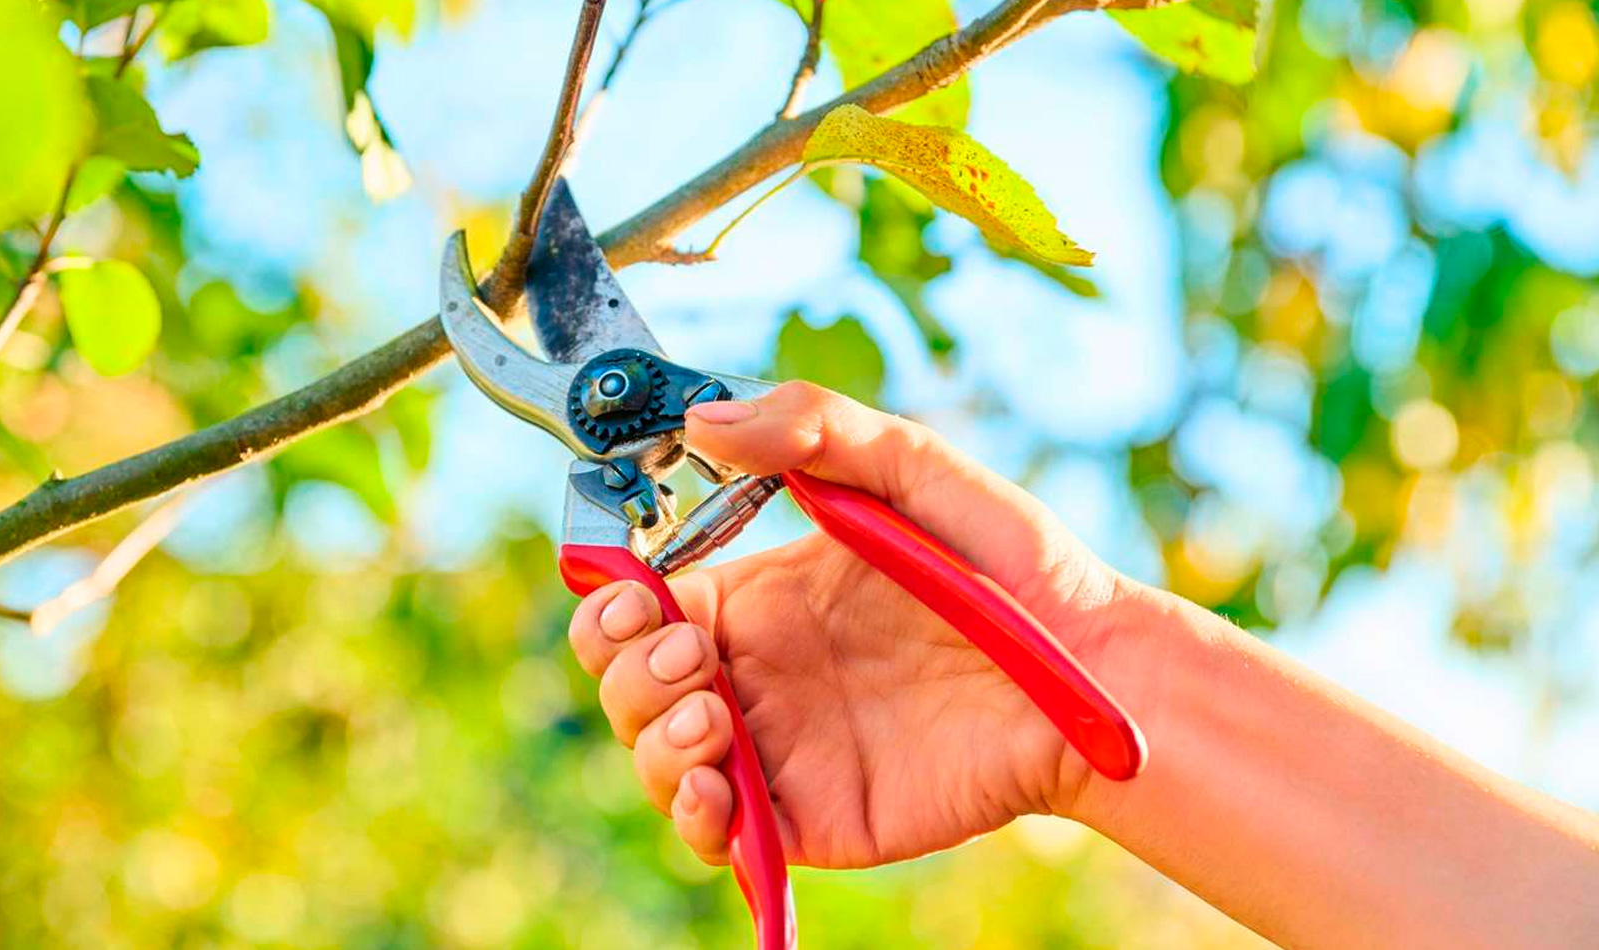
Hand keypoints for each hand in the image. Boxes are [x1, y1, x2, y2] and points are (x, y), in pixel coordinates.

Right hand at [567, 382, 1160, 868]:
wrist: (1092, 669)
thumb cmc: (1013, 566)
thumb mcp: (914, 467)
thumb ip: (814, 429)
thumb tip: (703, 418)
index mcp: (760, 597)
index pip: (638, 604)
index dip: (610, 601)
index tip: (630, 592)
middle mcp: (755, 674)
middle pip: (627, 682)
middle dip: (625, 668)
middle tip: (695, 653)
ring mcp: (778, 750)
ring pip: (655, 759)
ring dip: (652, 735)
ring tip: (711, 714)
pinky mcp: (811, 817)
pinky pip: (718, 833)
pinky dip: (692, 815)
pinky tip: (716, 783)